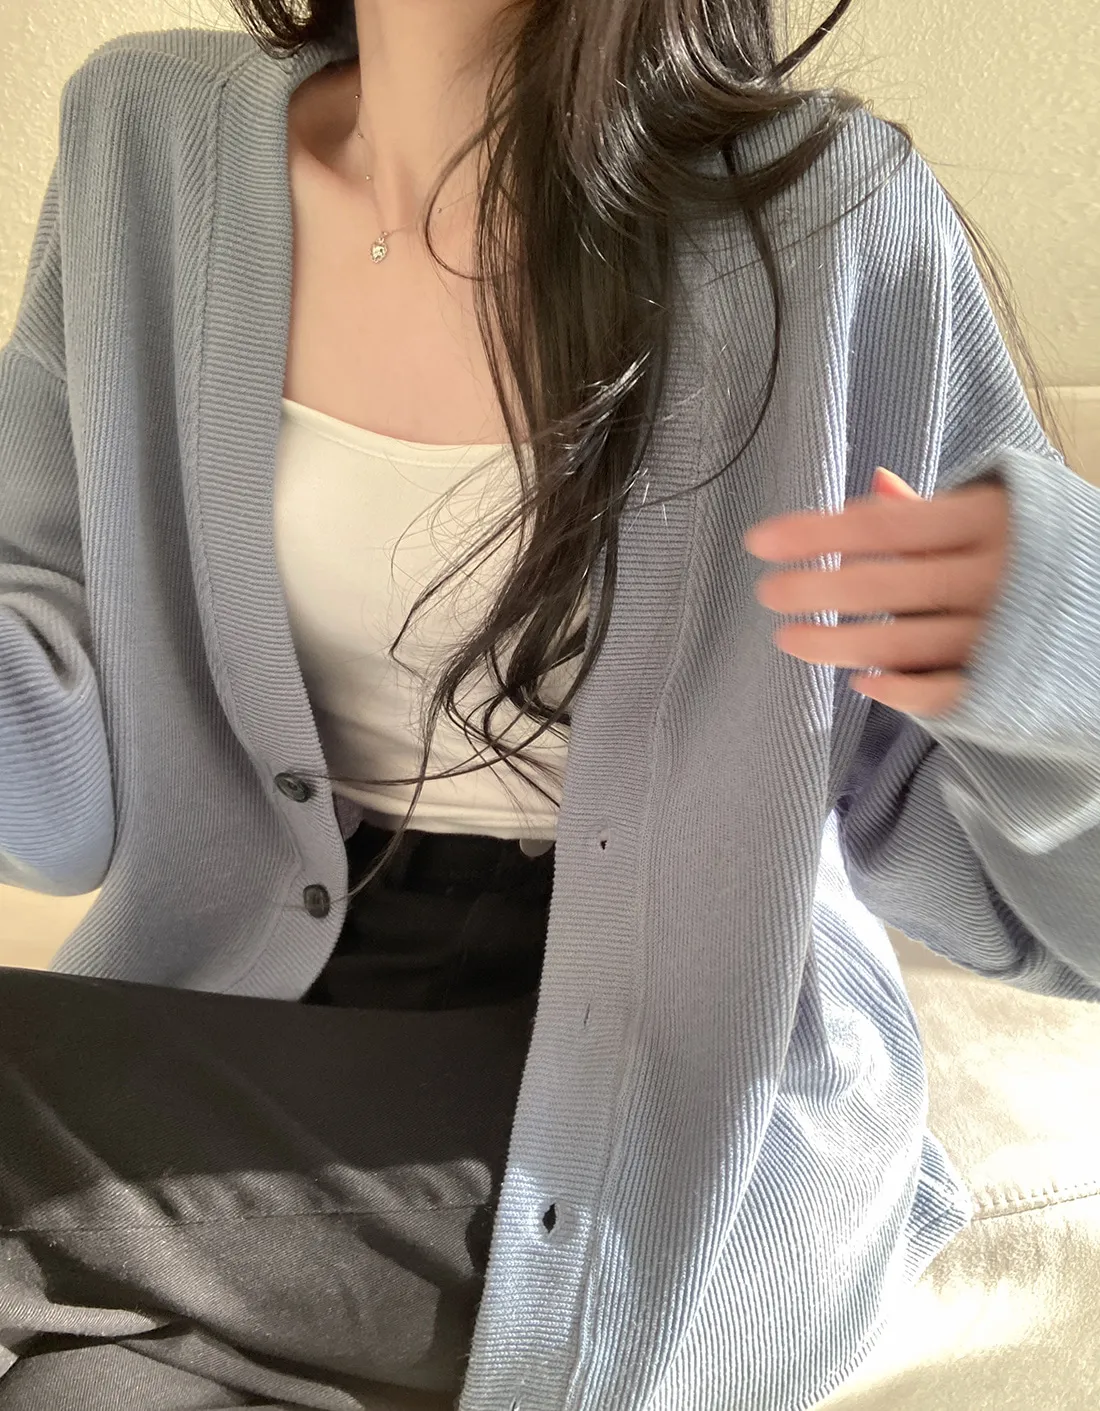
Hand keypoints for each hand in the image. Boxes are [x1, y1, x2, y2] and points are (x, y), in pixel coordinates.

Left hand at [742, 466, 1010, 715]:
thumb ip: (936, 511)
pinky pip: (941, 694)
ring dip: (836, 642)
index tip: (761, 542)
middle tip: (767, 594)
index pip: (882, 527)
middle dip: (815, 590)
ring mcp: (1001, 636)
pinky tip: (859, 682)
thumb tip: (872, 490)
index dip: (815, 534)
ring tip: (790, 637)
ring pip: (900, 643)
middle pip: (882, 585)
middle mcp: (995, 576)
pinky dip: (897, 690)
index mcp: (992, 520)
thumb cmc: (1057, 552)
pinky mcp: (1010, 688)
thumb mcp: (1010, 512)